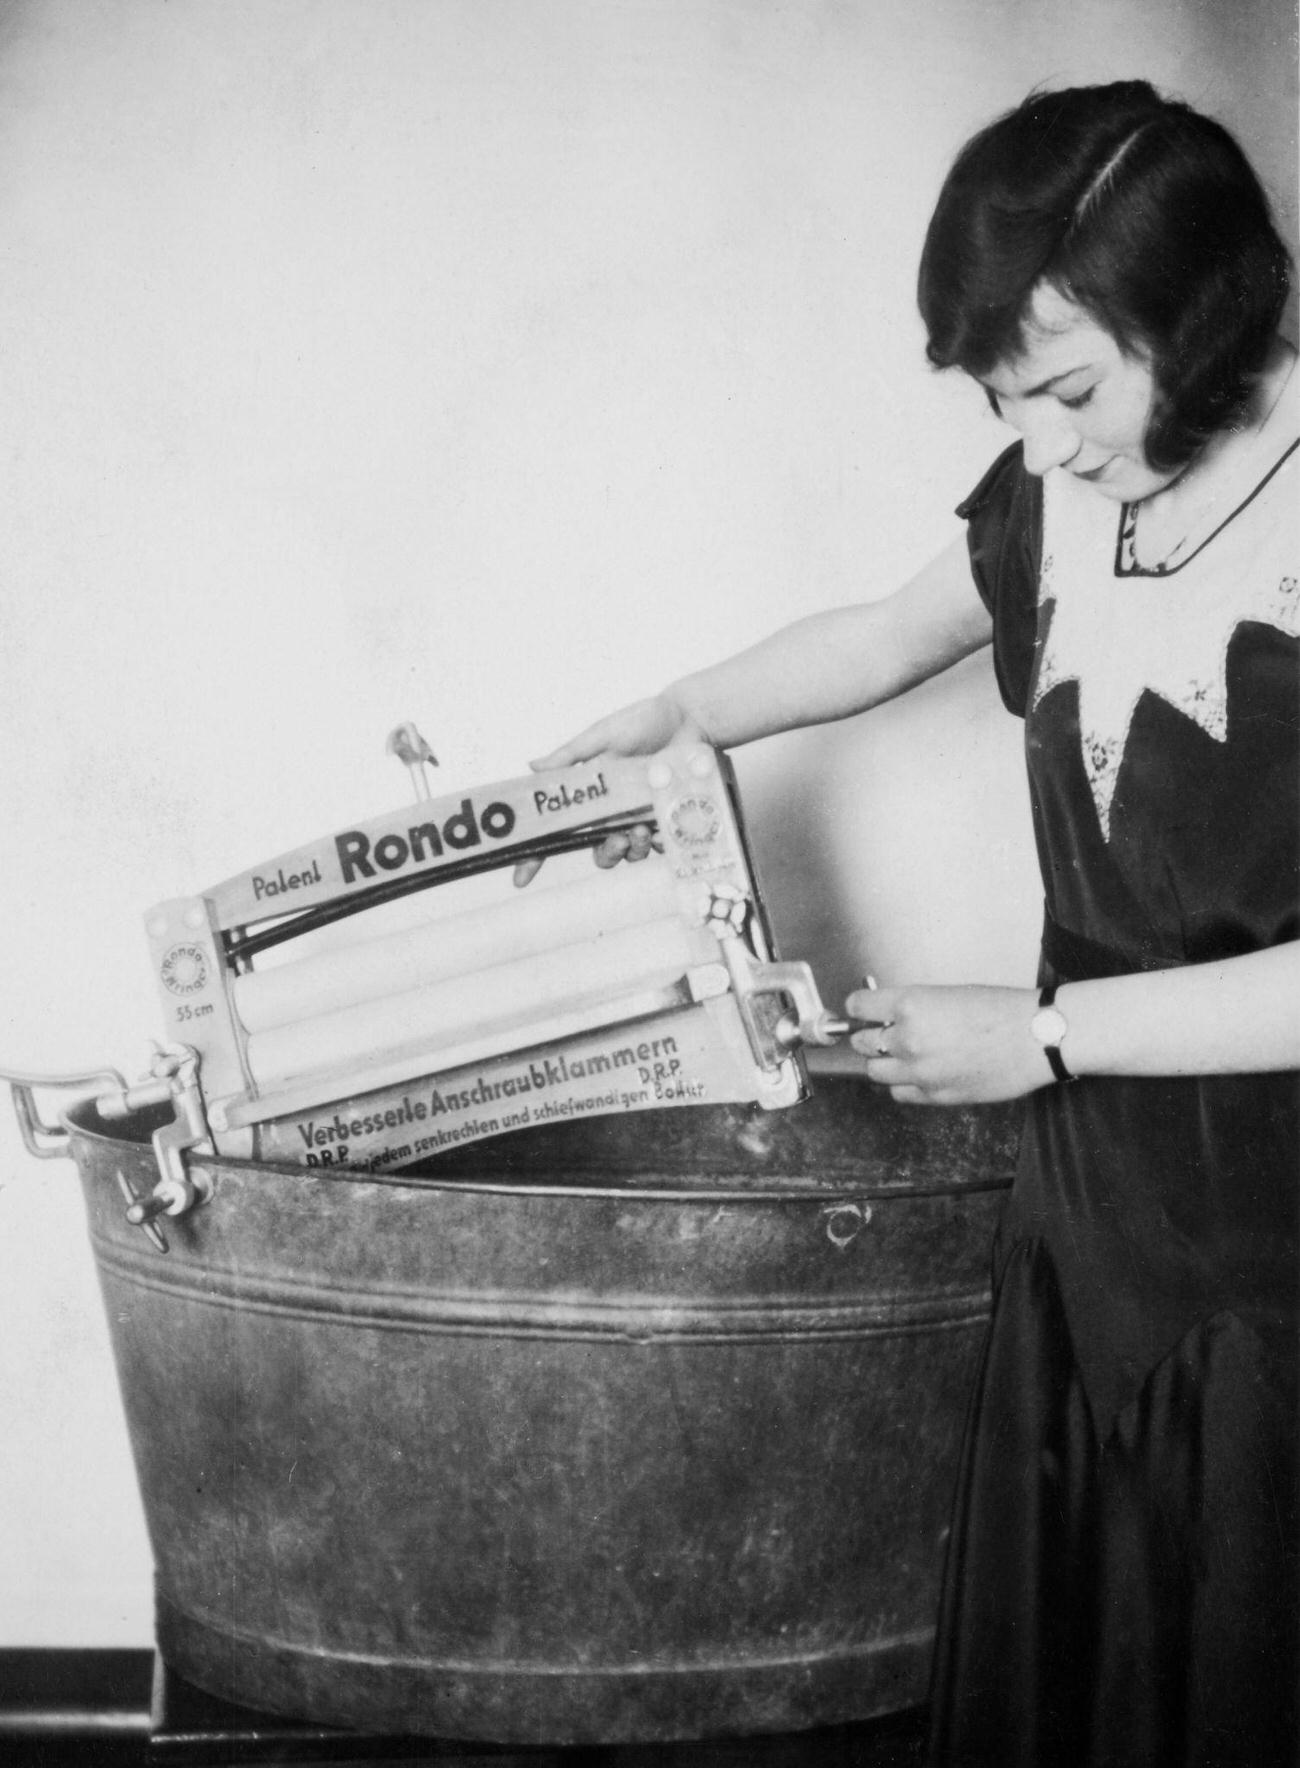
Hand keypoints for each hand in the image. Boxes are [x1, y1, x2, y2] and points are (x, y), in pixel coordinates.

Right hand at [513, 696, 703, 886]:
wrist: (690, 717)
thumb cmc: (643, 721)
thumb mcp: (602, 735)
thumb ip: (570, 755)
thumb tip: (532, 766)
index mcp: (590, 795)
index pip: (558, 830)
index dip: (536, 856)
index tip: (520, 877)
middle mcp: (612, 810)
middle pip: (597, 850)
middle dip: (605, 853)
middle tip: (616, 840)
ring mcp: (640, 816)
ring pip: (628, 852)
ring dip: (633, 848)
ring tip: (643, 829)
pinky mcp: (667, 817)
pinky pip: (661, 844)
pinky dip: (661, 842)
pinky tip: (663, 829)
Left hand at [844, 982, 1054, 1104]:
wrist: (1036, 1038)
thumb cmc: (1002, 1010)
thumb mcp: (948, 993)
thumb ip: (914, 1006)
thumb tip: (890, 1014)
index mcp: (911, 1005)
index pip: (859, 1007)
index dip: (858, 1007)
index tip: (860, 1009)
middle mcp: (908, 1039)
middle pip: (863, 1043)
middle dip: (870, 1036)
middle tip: (880, 1032)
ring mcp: (920, 1071)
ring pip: (876, 1072)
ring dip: (884, 1062)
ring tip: (901, 1055)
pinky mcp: (935, 1095)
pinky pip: (901, 1093)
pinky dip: (904, 1084)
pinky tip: (918, 1073)